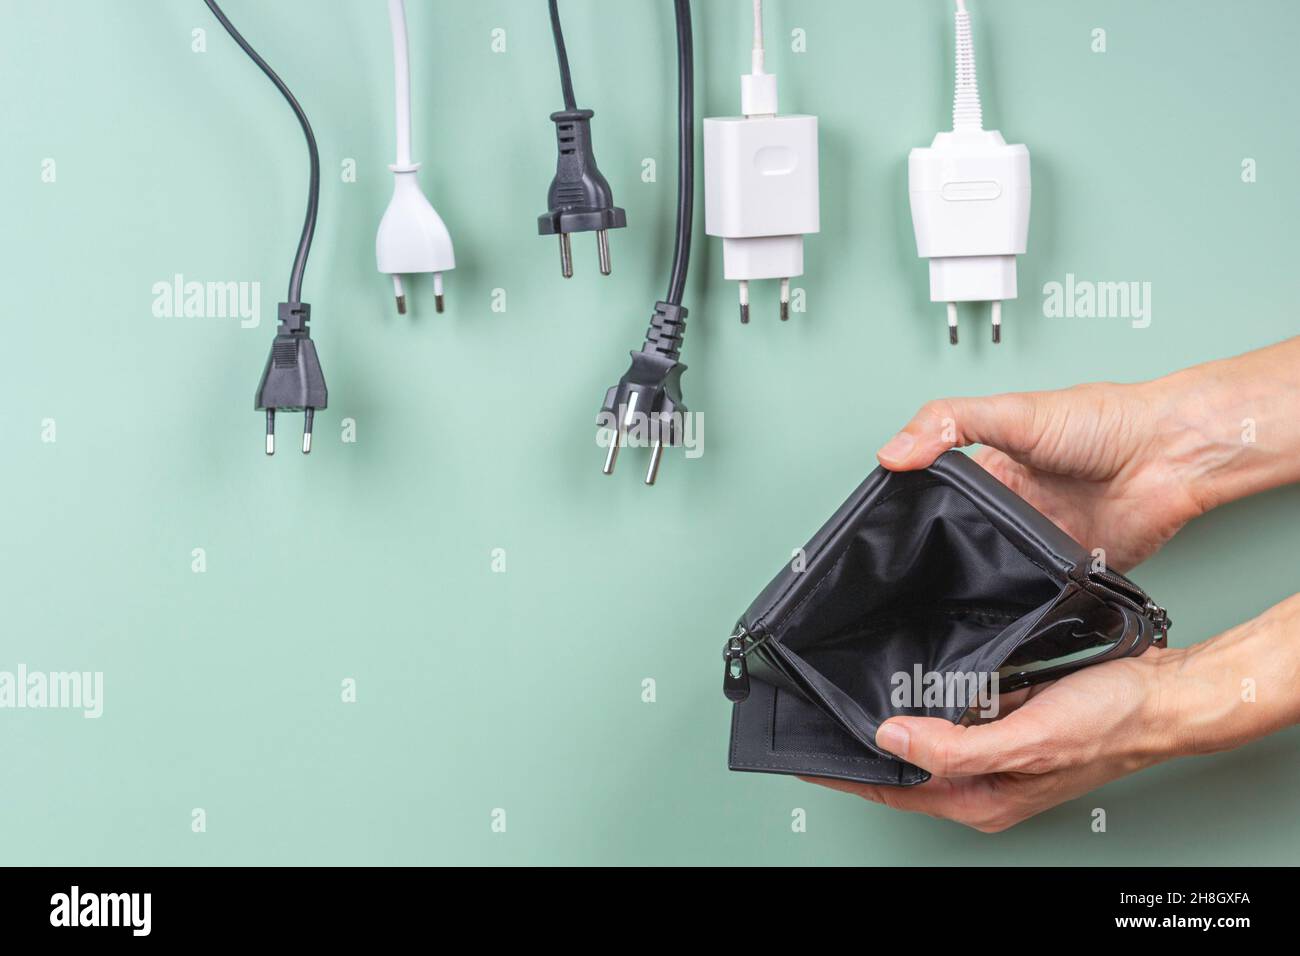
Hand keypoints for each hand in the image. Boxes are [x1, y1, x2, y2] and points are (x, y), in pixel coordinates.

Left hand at [804, 648, 1178, 831]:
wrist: (1162, 695)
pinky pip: (953, 710)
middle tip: (817, 712)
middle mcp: (983, 779)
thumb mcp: (1028, 740)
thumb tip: (891, 737)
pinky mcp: (1006, 719)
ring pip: (926, 735)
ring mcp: (994, 750)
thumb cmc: (1108, 724)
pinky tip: (908, 672)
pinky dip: (928, 694)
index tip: (803, 753)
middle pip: (904, 766)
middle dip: (861, 743)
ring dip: (893, 715)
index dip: (844, 772)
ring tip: (847, 690)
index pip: (892, 789)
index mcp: (981, 798)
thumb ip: (956, 747)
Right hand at [875, 381, 1203, 570]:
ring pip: (991, 576)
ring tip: (952, 594)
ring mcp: (1037, 543)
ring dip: (979, 583)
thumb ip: (949, 422)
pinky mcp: (1066, 573)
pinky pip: (1034, 597)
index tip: (880, 532)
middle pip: (958, 543)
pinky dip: (1021, 602)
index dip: (907, 514)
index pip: (932, 498)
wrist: (1171, 455)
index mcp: (989, 471)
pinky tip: (1005, 600)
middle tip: (910, 577)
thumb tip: (893, 450)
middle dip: (937, 560)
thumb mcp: (1012, 411)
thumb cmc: (1105, 422)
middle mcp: (1010, 509)